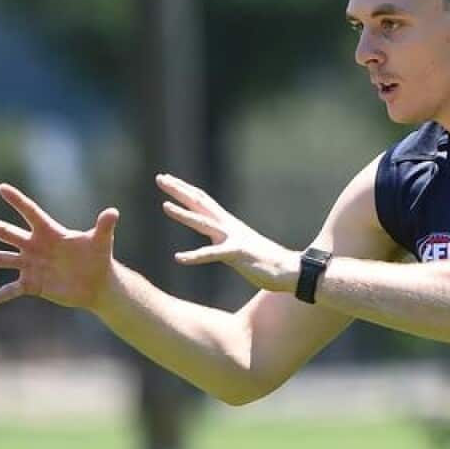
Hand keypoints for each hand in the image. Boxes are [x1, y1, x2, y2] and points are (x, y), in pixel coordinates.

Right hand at [0, 184, 119, 308]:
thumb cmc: (98, 258)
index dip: (18, 201)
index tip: (2, 187)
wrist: (96, 283)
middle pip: (5, 233)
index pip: (30, 212)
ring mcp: (30, 265)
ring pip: (0, 259)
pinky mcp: (32, 284)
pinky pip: (11, 290)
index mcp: (49, 232)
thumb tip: (113, 212)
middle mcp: (34, 246)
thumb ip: (104, 226)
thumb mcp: (101, 241)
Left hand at [156, 173, 297, 292]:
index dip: (184, 189)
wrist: (289, 270)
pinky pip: (213, 255)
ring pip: (204, 223)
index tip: (168, 179)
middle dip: (179, 191)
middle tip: (160, 178)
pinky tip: (179, 258)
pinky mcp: (237, 254)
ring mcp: (233, 239)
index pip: (202, 201)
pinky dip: (196, 256)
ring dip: (184, 215)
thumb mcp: (238, 245)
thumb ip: (223, 239)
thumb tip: (213, 235)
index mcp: (227, 224)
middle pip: (200, 203)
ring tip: (164, 206)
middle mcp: (228, 227)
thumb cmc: (264, 261)